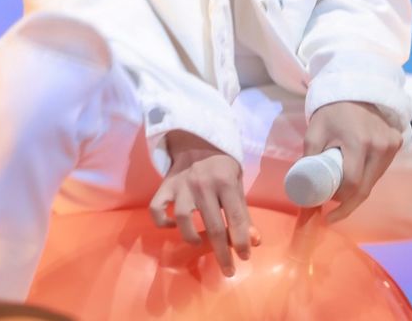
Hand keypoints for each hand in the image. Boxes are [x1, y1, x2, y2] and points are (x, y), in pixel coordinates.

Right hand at [149, 130, 259, 277]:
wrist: (197, 140)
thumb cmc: (221, 167)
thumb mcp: (237, 184)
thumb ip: (244, 214)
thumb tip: (254, 243)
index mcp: (225, 181)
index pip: (235, 217)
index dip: (241, 240)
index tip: (245, 257)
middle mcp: (202, 183)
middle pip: (212, 226)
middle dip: (222, 252)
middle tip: (229, 270)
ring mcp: (181, 185)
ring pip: (182, 219)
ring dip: (191, 237)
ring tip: (199, 243)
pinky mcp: (165, 186)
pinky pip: (157, 208)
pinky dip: (162, 222)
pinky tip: (172, 227)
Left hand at [303, 101, 401, 223]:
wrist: (353, 88)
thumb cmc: (331, 110)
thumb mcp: (314, 132)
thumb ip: (309, 160)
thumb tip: (304, 192)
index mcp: (358, 142)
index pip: (353, 183)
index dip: (340, 202)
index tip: (326, 212)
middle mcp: (380, 145)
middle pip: (365, 188)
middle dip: (348, 203)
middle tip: (332, 211)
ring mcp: (391, 144)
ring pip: (374, 181)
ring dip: (358, 191)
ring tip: (341, 193)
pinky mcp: (397, 142)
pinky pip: (380, 170)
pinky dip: (367, 178)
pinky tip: (355, 179)